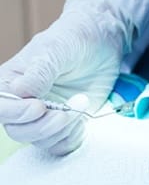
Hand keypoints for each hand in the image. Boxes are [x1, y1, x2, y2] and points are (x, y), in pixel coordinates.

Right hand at [0, 0, 125, 154]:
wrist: (102, 42)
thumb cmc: (74, 39)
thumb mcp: (57, 49)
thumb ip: (40, 71)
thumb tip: (20, 92)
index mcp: (12, 82)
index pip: (1, 108)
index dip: (16, 113)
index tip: (39, 107)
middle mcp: (24, 103)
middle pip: (19, 131)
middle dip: (44, 126)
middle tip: (67, 111)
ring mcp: (46, 115)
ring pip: (42, 141)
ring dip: (63, 129)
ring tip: (80, 103)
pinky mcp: (66, 124)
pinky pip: (62, 145)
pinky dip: (72, 138)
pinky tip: (82, 120)